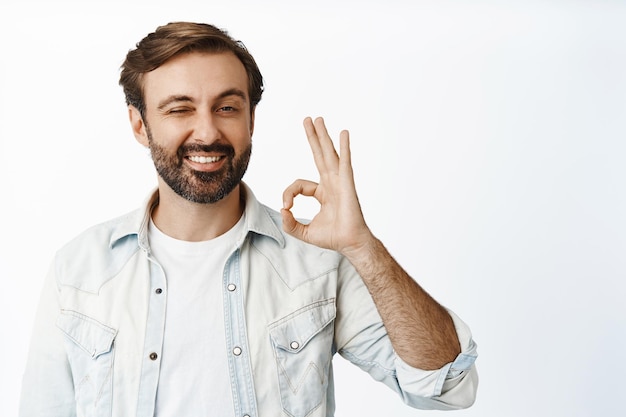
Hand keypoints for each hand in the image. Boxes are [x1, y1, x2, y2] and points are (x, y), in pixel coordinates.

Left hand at [281, 117, 372, 255]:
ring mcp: (340, 182)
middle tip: (309, 120)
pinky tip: (344, 134)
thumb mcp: (303, 232)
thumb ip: (290, 223)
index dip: (289, 193)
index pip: (300, 184)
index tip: (286, 206)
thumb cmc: (333, 237)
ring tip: (318, 119)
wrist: (350, 243)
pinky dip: (344, 147)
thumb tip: (282, 211)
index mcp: (322, 192)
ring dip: (324, 136)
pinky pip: (345, 162)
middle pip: (319, 155)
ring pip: (329, 154)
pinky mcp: (347, 184)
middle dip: (313, 137)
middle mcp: (331, 183)